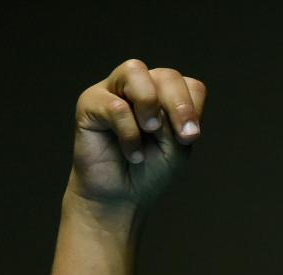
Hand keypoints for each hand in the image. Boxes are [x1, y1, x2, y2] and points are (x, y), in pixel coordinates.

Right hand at [67, 59, 206, 210]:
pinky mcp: (90, 102)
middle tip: (180, 137)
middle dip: (178, 105)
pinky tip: (132, 154)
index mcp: (167, 96)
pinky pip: (115, 105)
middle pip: (167, 75)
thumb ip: (175, 121)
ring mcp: (113, 90)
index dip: (193, 107)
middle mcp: (141, 87)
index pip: (189, 85)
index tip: (190, 138)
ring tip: (150, 130)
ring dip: (149, 103)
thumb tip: (157, 102)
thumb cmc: (151, 170)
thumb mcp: (177, 148)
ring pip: (135, 71)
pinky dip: (129, 133)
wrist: (120, 196)